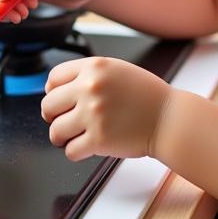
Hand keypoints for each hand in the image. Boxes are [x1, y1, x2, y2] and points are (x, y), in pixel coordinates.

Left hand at [40, 57, 172, 160]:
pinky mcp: (98, 140)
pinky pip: (70, 150)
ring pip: (55, 130)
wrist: (169, 119)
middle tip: (65, 121)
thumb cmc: (146, 96)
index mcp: (95, 67)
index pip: (53, 77)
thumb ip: (88, 75)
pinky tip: (88, 146)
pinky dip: (76, 152)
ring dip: (62, 136)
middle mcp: (90, 88)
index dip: (53, 91)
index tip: (59, 100)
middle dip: (53, 116)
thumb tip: (53, 89)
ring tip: (75, 135)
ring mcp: (93, 114)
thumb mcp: (117, 70)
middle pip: (48, 105)